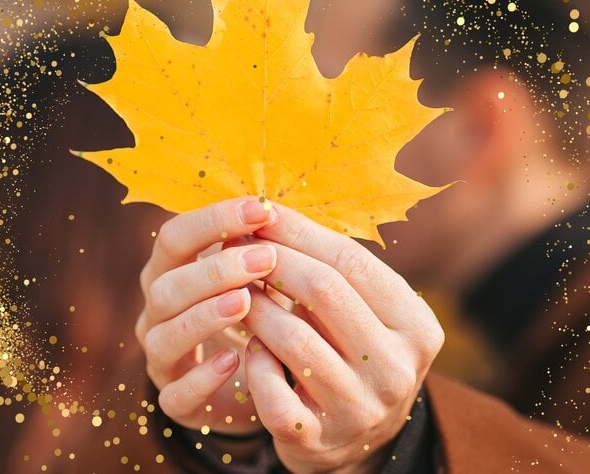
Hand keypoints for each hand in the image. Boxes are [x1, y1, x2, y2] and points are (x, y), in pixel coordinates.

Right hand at [135, 197, 277, 434]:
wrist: (256, 381)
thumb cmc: (257, 316)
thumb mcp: (258, 279)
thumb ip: (261, 250)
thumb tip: (278, 212)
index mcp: (171, 273)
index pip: (175, 237)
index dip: (213, 221)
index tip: (259, 209)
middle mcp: (158, 313)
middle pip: (165, 286)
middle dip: (214, 270)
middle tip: (265, 260)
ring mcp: (162, 358)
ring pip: (163, 335)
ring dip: (203, 316)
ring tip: (245, 303)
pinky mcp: (175, 400)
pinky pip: (176, 393)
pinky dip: (202, 376)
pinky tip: (234, 360)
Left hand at [242, 204, 444, 472]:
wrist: (362, 440)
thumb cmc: (356, 355)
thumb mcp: (367, 313)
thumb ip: (335, 271)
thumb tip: (271, 215)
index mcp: (416, 326)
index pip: (351, 260)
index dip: (299, 231)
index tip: (262, 212)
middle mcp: (396, 368)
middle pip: (323, 291)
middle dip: (273, 260)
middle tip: (238, 245)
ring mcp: (359, 409)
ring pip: (291, 338)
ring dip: (255, 306)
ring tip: (237, 290)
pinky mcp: (318, 441)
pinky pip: (270, 391)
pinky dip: (253, 363)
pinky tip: (249, 348)